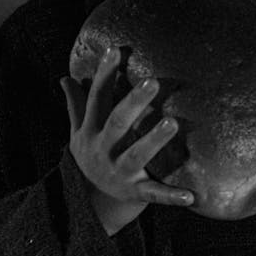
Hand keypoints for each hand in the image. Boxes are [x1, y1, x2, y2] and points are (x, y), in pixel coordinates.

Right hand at [60, 46, 193, 235]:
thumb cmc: (92, 158)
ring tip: (173, 123)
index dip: (105, 75)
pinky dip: (171, 196)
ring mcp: (120, 172)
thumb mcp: (78, 134)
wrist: (91, 205)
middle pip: (118, 123)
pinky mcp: (136, 193)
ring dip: (154, 140)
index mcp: (92, 132)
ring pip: (137, 155)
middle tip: (152, 81)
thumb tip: (64, 77)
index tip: (115, 50)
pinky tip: (191, 196)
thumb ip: (76, 106)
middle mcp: (104, 150)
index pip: (97, 98)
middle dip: (133, 103)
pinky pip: (154, 194)